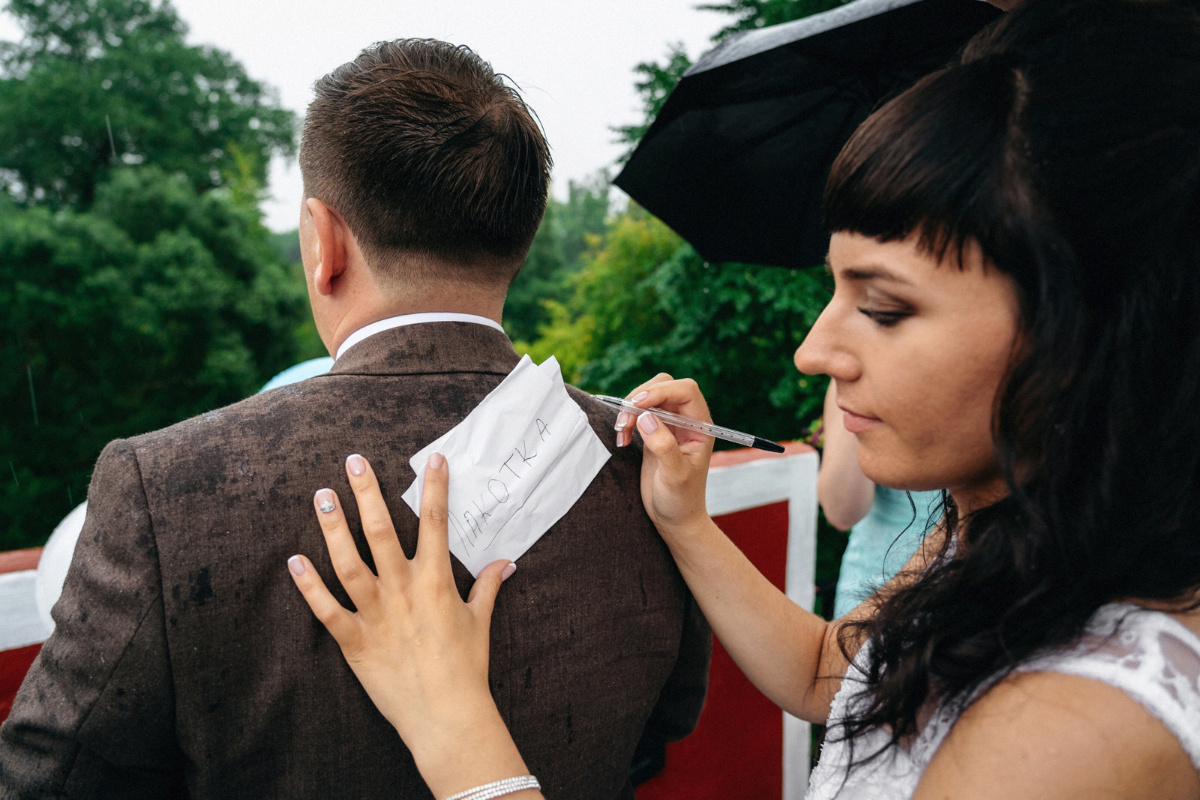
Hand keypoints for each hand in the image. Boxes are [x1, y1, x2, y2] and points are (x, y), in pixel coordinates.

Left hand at [288, 453, 528, 795]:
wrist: (446, 715)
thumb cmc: (466, 668)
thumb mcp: (479, 621)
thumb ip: (487, 587)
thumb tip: (504, 563)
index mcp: (436, 581)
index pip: (436, 523)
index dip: (435, 488)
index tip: (432, 458)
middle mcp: (403, 590)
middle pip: (382, 531)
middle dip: (367, 493)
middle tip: (353, 461)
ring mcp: (376, 614)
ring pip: (349, 563)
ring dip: (334, 528)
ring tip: (322, 497)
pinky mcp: (354, 641)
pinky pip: (326, 610)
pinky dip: (308, 587)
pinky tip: (294, 561)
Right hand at [617, 374, 714, 538]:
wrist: (675, 518)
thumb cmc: (682, 501)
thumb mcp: (675, 477)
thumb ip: (664, 446)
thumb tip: (646, 417)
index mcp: (700, 426)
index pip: (685, 391)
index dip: (661, 391)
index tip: (638, 406)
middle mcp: (687, 420)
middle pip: (665, 386)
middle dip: (641, 398)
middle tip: (624, 421)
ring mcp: (670, 425)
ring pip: (649, 396)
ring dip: (630, 408)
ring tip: (621, 432)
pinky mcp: (654, 432)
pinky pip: (639, 412)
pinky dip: (627, 419)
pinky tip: (622, 439)